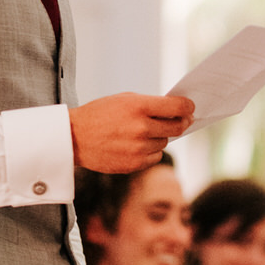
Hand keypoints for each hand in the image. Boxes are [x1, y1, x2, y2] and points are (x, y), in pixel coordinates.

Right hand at [69, 93, 194, 172]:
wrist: (74, 138)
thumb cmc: (100, 114)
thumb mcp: (124, 100)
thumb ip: (151, 104)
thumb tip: (177, 111)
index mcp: (139, 106)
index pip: (179, 107)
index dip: (188, 107)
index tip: (189, 108)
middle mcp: (141, 128)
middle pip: (178, 127)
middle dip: (180, 122)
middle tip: (179, 120)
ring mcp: (139, 148)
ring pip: (165, 142)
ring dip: (159, 137)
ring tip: (140, 133)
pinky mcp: (135, 164)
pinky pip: (155, 156)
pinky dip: (150, 151)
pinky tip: (134, 145)